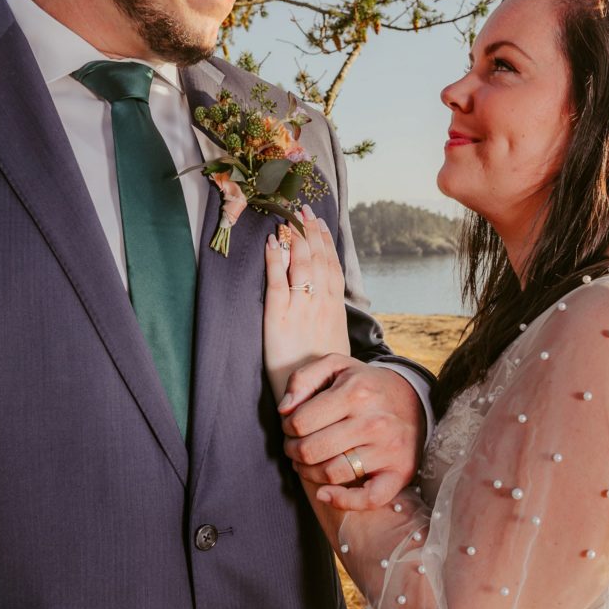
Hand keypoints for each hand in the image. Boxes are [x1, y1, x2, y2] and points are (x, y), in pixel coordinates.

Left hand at [263, 205, 349, 397]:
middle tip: (302, 208)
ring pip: (302, 265)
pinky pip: (277, 283)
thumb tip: (326, 301)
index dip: (326, 242)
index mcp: (335, 310)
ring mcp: (301, 311)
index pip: (332, 267)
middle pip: (318, 259)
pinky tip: (273, 243)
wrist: (314, 401)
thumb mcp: (334, 343)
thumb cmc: (321, 375)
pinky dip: (276, 260)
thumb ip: (330, 319)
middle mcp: (321, 306)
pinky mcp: (278, 320)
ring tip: (289, 218)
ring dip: (295, 238)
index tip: (320, 221)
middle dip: (310, 231)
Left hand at [280, 354, 424, 510]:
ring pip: (331, 473)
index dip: (287, 427)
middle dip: (293, 451)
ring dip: (308, 473)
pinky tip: (324, 493)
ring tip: (306, 464)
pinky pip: (368, 498)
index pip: (300, 422)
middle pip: (311, 450)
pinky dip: (342, 501)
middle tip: (294, 447)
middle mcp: (373, 422)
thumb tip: (284, 408)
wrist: (413, 399)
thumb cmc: (366, 385)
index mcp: (356, 392)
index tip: (292, 427)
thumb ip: (303, 378)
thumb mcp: (336, 366)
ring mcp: (388, 449)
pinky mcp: (399, 472)